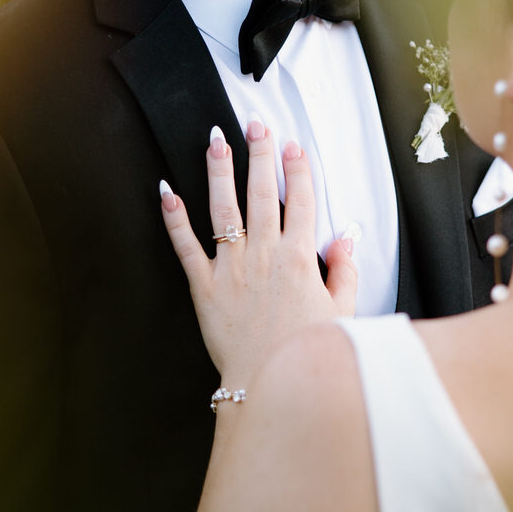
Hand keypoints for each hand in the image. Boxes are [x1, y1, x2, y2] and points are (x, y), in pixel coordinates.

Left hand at [159, 119, 357, 383]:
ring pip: (224, 208)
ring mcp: (232, 268)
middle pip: (263, 192)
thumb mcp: (343, 312)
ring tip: (217, 141)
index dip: (298, 169)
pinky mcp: (205, 287)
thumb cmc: (305, 353)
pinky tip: (167, 192)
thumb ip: (345, 271)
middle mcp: (265, 255)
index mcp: (300, 258)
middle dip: (260, 154)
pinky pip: (186, 247)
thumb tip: (345, 239)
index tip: (293, 146)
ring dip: (220, 170)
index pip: (301, 201)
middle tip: (256, 126)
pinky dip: (174, 219)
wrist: (271, 385)